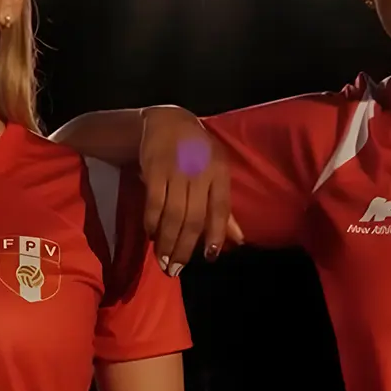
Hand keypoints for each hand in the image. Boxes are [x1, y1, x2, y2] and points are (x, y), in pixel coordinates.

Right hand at [140, 106, 243, 275]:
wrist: (169, 121)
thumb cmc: (198, 153)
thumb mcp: (216, 174)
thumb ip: (224, 209)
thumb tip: (239, 240)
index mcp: (220, 173)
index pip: (221, 208)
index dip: (216, 234)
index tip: (210, 257)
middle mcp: (200, 172)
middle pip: (194, 217)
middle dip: (185, 247)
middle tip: (176, 270)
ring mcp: (177, 170)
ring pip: (173, 214)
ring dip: (167, 241)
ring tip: (163, 262)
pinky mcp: (154, 169)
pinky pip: (153, 203)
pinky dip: (151, 222)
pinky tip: (151, 236)